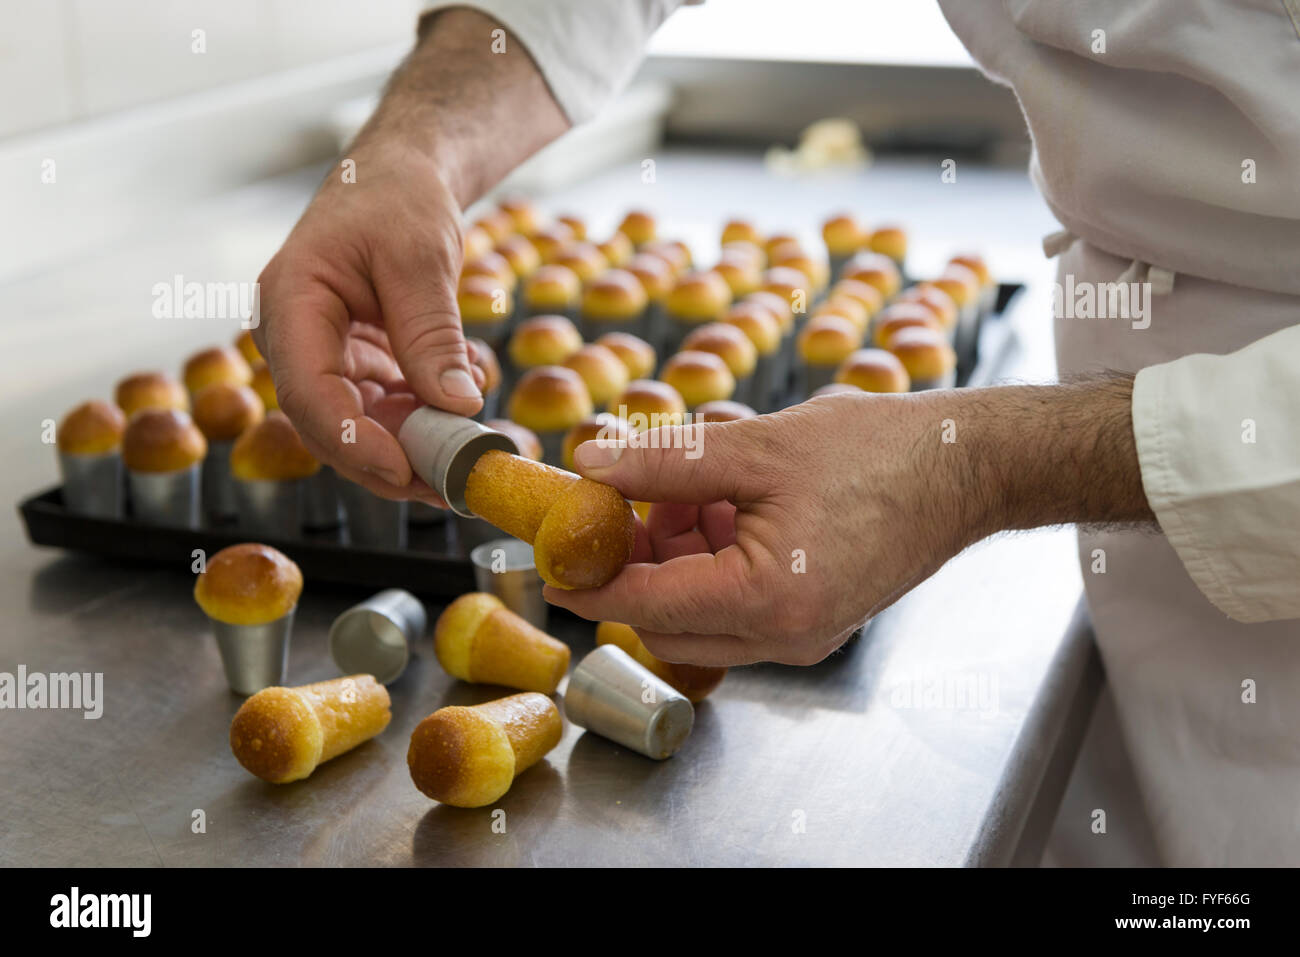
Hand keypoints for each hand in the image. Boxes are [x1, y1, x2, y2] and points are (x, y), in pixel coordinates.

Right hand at [254, 147, 480, 500]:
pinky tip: (462, 410)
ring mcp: (321, 355)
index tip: (405, 469)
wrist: (399, 177)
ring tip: (467, 454)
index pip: (307, 392)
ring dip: (411, 447)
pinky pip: (381, 410)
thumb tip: (457, 406)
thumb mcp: (420, 258)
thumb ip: (432, 333)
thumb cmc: (397, 199)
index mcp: (289, 302)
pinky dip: (422, 420)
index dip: (352, 440)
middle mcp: (294, 338)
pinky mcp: (352, 365)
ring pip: (357, 426)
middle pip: (327, 424)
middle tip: (450, 486)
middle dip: (388, 460)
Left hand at [546, 393, 971, 664]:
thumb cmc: (879, 453)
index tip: (551, 561)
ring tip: (695, 493)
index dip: (589, 583)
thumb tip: (591, 465)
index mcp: (767, 599)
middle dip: (637, 564)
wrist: (966, 468)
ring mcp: (805, 636)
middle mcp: (786, 636)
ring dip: (678, 561)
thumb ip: (665, 463)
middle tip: (629, 502)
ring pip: (702, 617)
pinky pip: (739, 610)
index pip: (645, 606)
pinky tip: (730, 509)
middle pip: (668, 620)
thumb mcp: (757, 446)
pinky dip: (716, 566)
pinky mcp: (818, 621)